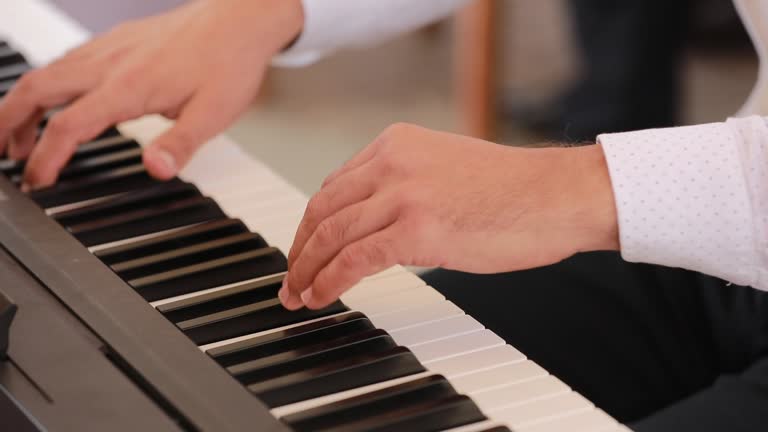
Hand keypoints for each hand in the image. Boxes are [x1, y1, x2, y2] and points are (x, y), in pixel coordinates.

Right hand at [0, 0, 302, 189]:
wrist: (240, 18)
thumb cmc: (229, 62)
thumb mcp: (213, 114)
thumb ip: (180, 144)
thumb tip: (156, 169)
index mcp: (128, 87)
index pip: (69, 126)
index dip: (45, 158)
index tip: (37, 182)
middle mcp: (110, 64)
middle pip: (36, 90)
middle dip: (8, 123)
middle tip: (2, 154)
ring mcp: (111, 48)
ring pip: (48, 72)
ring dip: (24, 103)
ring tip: (19, 134)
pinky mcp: (118, 40)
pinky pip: (68, 60)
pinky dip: (48, 83)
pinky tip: (57, 97)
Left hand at [279, 123, 618, 309]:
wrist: (557, 195)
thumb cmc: (514, 190)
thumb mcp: (446, 169)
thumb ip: (405, 185)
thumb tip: (377, 222)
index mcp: (397, 143)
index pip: (335, 186)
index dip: (312, 223)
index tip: (305, 248)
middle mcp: (392, 162)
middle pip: (323, 209)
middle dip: (300, 249)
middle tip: (290, 278)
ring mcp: (402, 194)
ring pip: (332, 235)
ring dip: (308, 270)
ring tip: (298, 294)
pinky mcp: (414, 229)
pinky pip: (354, 260)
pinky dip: (330, 281)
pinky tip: (321, 297)